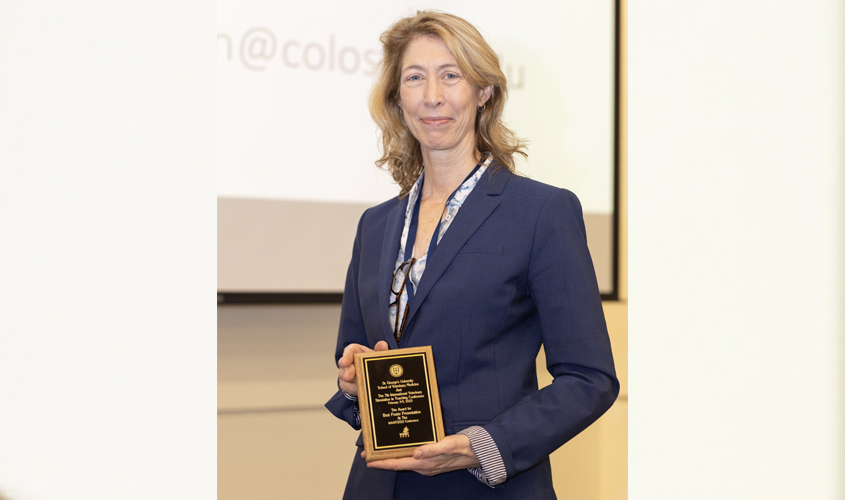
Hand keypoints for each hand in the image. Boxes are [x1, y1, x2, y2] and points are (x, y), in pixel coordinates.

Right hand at [337, 341, 388, 395]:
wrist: (369, 374)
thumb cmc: (370, 361)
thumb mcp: (376, 355)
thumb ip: (380, 350)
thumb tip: (383, 345)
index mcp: (354, 351)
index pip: (348, 351)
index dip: (346, 357)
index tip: (345, 363)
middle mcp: (347, 362)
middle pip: (344, 366)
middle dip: (348, 372)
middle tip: (349, 377)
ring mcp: (344, 373)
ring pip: (345, 378)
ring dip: (352, 383)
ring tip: (359, 386)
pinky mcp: (345, 384)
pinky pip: (348, 388)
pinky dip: (353, 390)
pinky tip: (359, 391)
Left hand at [365, 434, 480, 475]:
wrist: (478, 452)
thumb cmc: (463, 446)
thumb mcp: (448, 445)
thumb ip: (432, 449)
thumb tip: (416, 454)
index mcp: (425, 463)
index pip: (398, 464)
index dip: (382, 463)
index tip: (368, 460)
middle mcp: (424, 466)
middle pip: (398, 464)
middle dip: (382, 460)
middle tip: (367, 453)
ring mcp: (428, 465)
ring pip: (404, 462)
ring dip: (391, 457)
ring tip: (379, 451)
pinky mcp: (432, 461)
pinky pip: (412, 460)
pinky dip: (403, 455)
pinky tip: (400, 449)